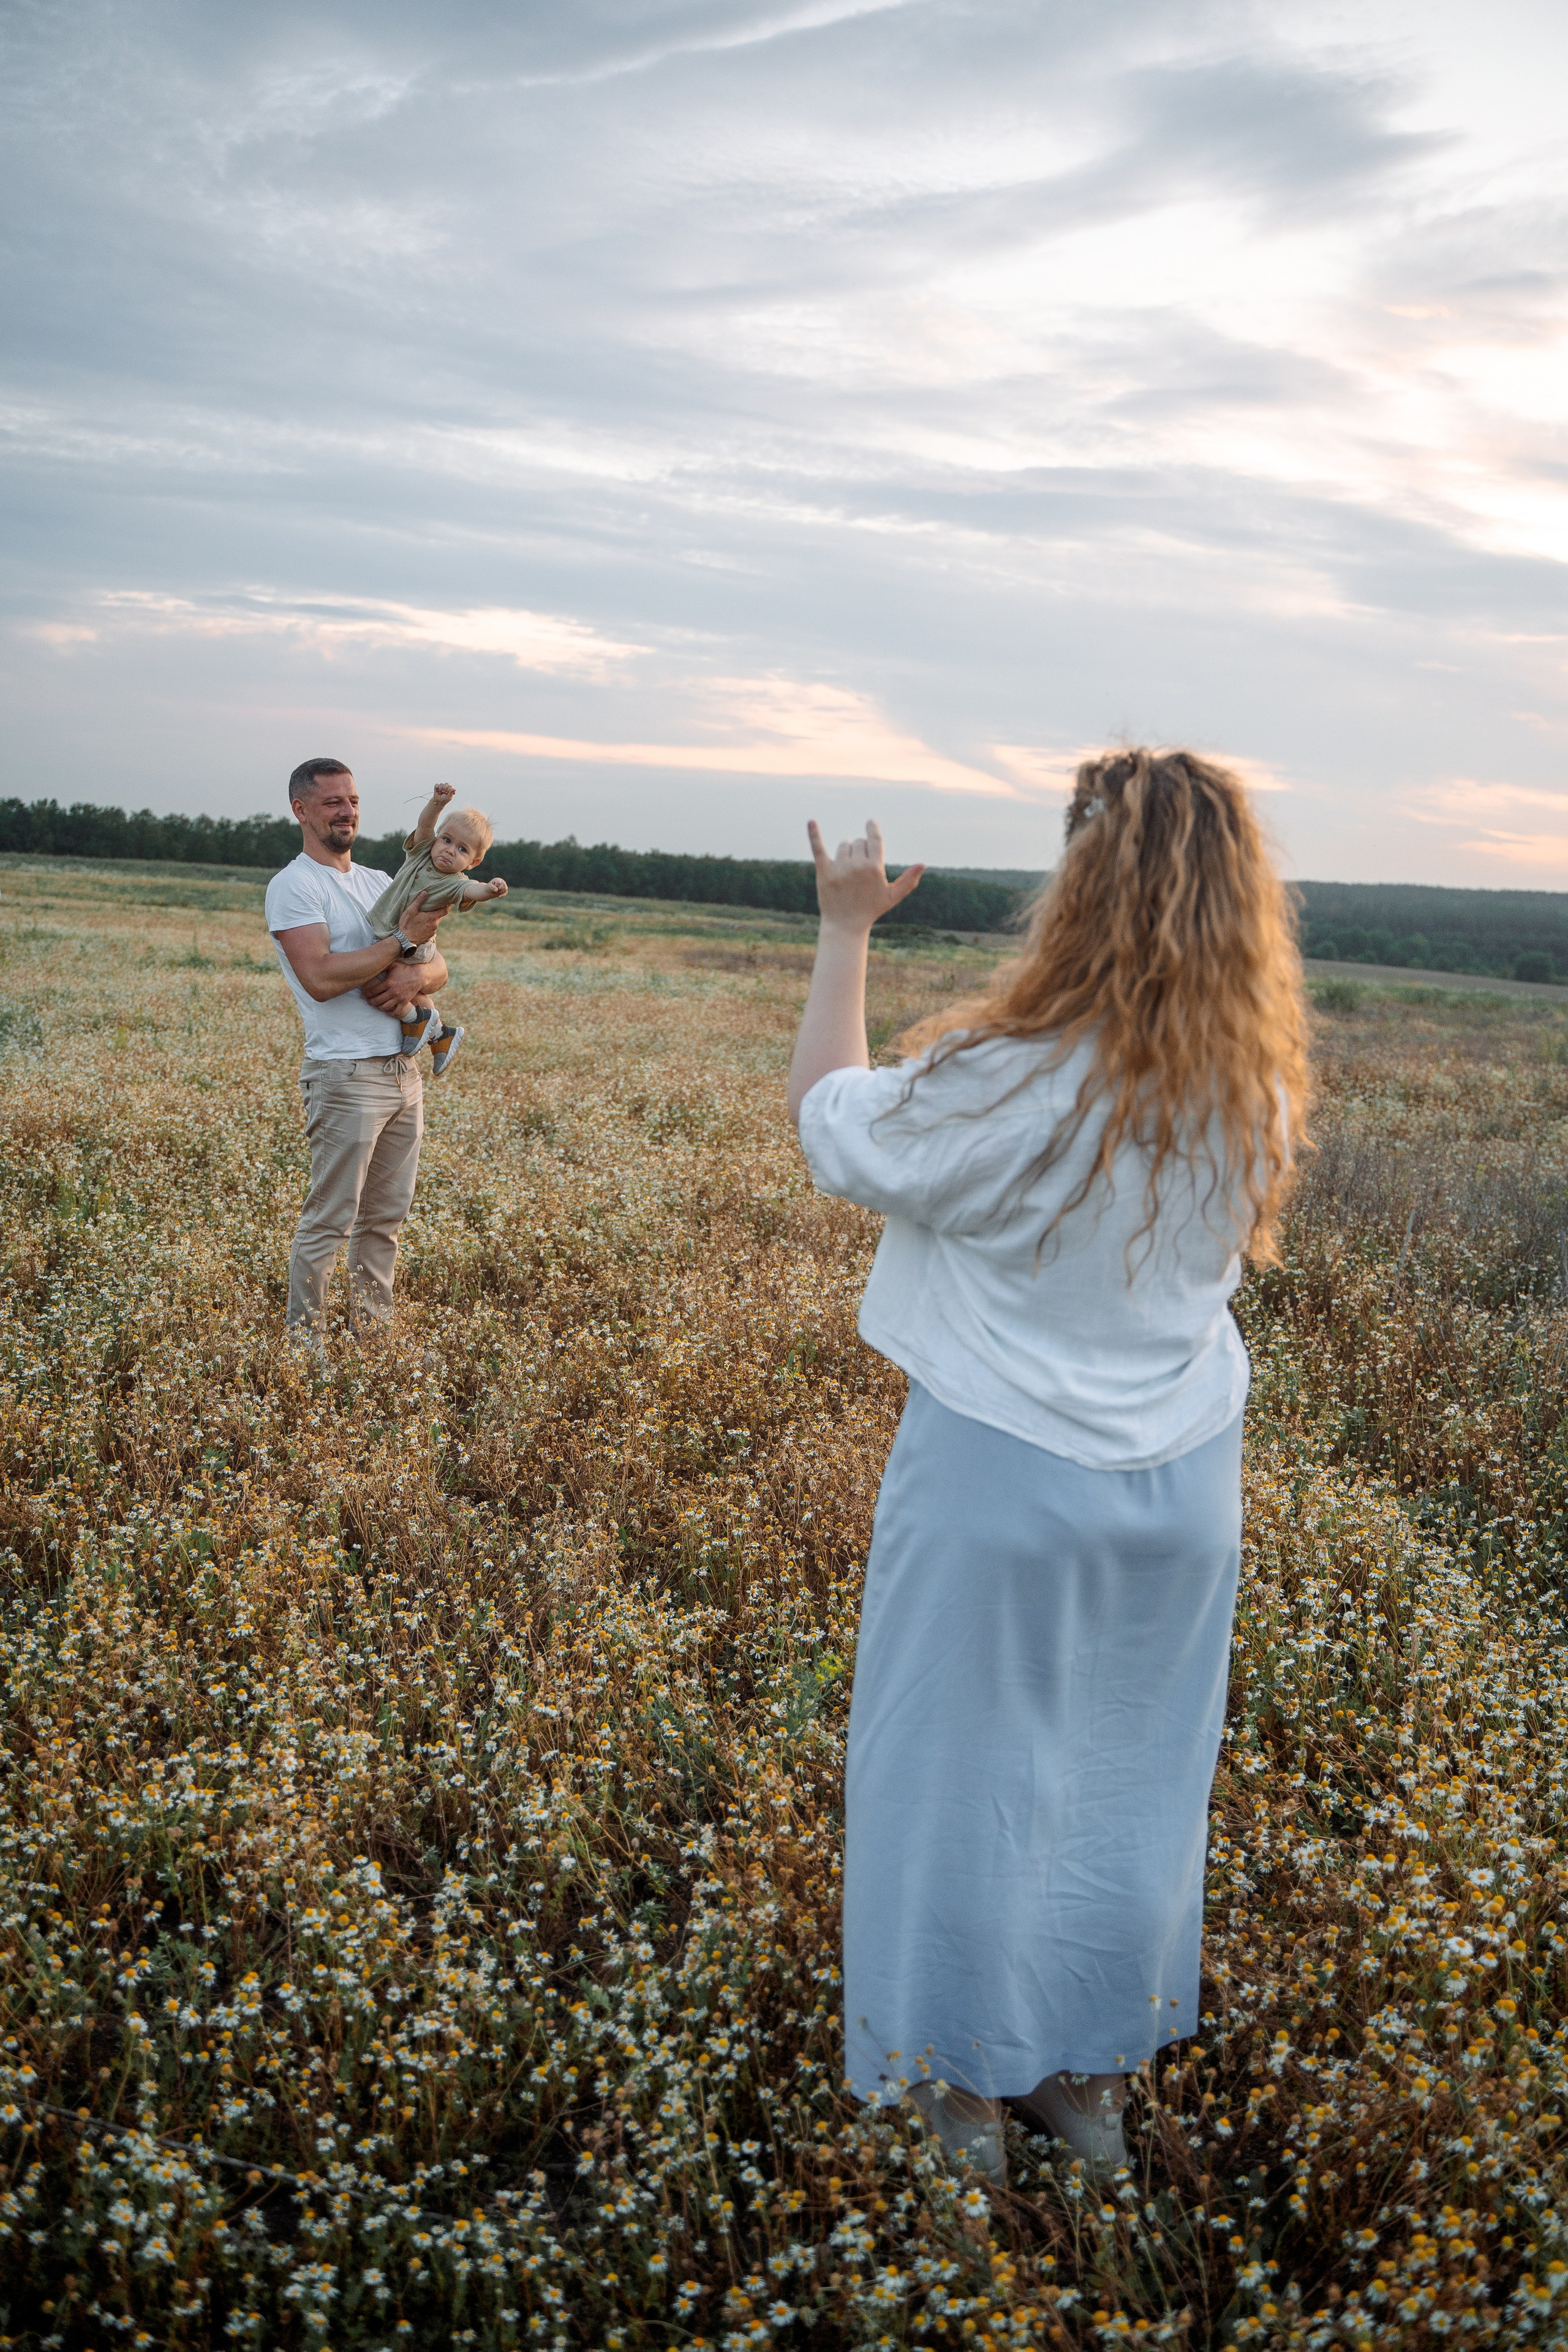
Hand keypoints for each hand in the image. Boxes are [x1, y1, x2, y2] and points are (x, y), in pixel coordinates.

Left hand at [364, 961, 432, 1011]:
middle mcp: (393, 992)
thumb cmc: (405, 969)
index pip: (373, 991)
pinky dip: (390, 1013)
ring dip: (378, 1007)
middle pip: (377, 1000)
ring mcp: (399, 998)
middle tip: (367, 1001)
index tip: (363, 995)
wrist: (419, 976)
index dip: (366, 994)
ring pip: (385, 1007)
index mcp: (388, 983)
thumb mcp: (393, 965)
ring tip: (375, 1005)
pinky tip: (386, 1011)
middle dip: (370, 1001)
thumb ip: (383, 966)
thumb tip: (372, 965)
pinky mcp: (404, 1002)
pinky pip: (396, 1011)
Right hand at [399, 888, 443, 944]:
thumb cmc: (406, 924)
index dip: (448, 906)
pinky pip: (432, 928)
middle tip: (436, 905)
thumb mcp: (410, 911)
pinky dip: (430, 924)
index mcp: (431, 917)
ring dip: (433, 918)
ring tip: (427, 914)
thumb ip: (418, 901)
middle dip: (439, 910)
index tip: (448, 901)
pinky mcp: (430, 936)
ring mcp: (433, 931)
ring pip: (436, 922)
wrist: (404, 940)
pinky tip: (424, 923)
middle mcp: (434, 925)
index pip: (445, 910)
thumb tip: (425, 892)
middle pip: (441, 916)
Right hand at [432, 781, 455, 805]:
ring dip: (440, 789)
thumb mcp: (448, 797)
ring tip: (440, 793)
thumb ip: (451, 792)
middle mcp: (446, 788)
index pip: (450, 786)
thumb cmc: (444, 800)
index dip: (448, 789)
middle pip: (446, 784)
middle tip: (443, 792)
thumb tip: (455, 789)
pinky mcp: (437, 787)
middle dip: (444, 788)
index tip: (446, 793)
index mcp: (450, 790)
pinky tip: (437, 790)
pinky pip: (437, 784)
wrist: (437, 802)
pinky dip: (436, 787)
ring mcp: (441, 787)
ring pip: (441, 784)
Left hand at [487, 877, 508, 898]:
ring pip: (505, 889)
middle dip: (499, 889)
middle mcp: (502, 882)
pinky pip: (506, 893)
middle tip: (495, 890)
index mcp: (498, 880)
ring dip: (500, 892)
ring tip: (496, 892)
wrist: (489, 892)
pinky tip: (499, 896)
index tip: (492, 887)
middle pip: (503, 885)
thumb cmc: (489, 888)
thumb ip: (492, 887)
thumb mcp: (489, 887)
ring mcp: (504, 886)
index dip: (496, 886)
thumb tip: (496, 890)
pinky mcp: (505, 891)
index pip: (499, 882)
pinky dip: (502, 895)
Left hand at [807, 819, 923, 933]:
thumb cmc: (871, 909)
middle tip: (859, 869)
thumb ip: (908, 880)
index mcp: (875, 868)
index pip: (874, 840)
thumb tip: (923, 864)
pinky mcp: (824, 872)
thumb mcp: (892, 896)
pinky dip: (814, 834)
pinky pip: (818, 848)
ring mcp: (840, 868)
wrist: (845, 926)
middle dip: (860, 850)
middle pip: (859, 842)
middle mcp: (857, 865)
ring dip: (847, 852)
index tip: (870, 822)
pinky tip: (811, 822)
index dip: (872, 829)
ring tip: (847, 870)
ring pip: (844, 845)